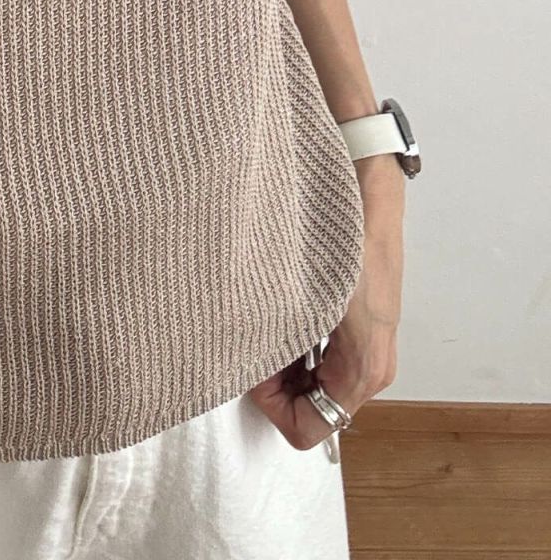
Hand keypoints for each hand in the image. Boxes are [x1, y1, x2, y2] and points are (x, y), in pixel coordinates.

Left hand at [245, 156, 404, 448]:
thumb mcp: (308, 299)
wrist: (366, 191)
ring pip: (312, 381)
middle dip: (275, 383)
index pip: (307, 429)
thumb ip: (281, 346)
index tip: (252, 365)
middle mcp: (372, 369)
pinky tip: (279, 307)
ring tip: (261, 318)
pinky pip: (321, 355)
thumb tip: (248, 372)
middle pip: (310, 408)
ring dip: (282, 360)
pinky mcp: (360, 324)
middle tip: (250, 338)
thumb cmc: (341, 241)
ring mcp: (369, 346)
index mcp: (364, 373)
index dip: (272, 404)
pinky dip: (295, 341)